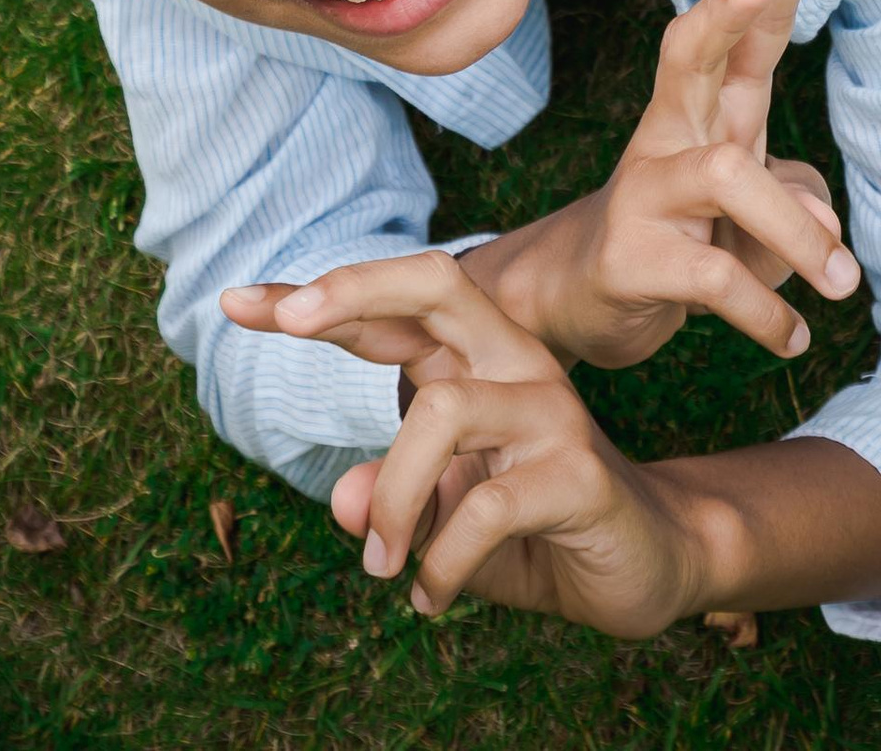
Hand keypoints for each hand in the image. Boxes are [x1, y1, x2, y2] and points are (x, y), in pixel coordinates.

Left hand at [227, 252, 711, 633]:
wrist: (647, 566)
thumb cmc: (533, 531)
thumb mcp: (442, 519)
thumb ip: (389, 501)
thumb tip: (336, 500)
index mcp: (478, 360)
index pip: (394, 306)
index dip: (314, 298)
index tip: (233, 303)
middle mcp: (515, 363)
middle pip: (437, 283)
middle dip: (354, 290)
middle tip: (289, 321)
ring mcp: (550, 411)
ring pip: (441, 410)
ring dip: (392, 498)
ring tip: (383, 566)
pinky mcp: (577, 472)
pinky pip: (484, 504)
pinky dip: (442, 560)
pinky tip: (432, 597)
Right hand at [476, 0, 855, 369]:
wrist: (580, 303)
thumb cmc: (684, 238)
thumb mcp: (755, 218)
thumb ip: (796, 204)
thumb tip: (825, 227)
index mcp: (706, 113)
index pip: (744, 36)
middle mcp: (670, 135)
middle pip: (689, 52)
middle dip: (726, 9)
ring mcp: (642, 191)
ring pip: (726, 175)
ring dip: (797, 234)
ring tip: (841, 284)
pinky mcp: (629, 256)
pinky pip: (714, 273)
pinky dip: (765, 311)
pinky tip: (792, 338)